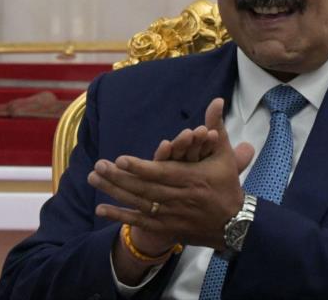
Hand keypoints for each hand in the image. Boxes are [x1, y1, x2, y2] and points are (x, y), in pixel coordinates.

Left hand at [89, 98, 254, 248]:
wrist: (234, 225)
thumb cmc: (226, 185)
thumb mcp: (223, 155)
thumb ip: (217, 126)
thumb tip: (218, 100)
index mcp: (192, 179)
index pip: (162, 173)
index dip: (140, 167)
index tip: (120, 159)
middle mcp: (179, 198)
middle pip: (144, 188)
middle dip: (119, 177)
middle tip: (98, 166)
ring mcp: (171, 215)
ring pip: (138, 204)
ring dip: (113, 192)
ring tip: (93, 179)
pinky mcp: (166, 227)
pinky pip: (139, 222)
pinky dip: (119, 216)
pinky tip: (100, 208)